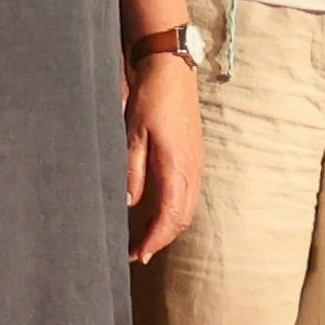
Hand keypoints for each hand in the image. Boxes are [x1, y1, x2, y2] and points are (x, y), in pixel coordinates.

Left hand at [124, 46, 200, 261]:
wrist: (171, 69)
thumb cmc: (152, 98)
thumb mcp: (133, 133)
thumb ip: (133, 170)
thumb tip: (129, 203)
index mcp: (178, 166)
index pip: (170, 216)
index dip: (154, 240)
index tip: (137, 255)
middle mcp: (192, 169)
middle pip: (182, 218)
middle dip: (161, 239)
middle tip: (137, 253)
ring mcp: (196, 164)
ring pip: (187, 208)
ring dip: (168, 227)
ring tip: (145, 238)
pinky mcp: (193, 157)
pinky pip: (187, 194)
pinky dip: (174, 211)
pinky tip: (158, 212)